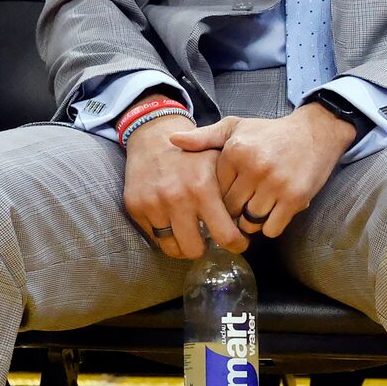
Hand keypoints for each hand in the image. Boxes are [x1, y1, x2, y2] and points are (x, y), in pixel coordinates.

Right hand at [124, 115, 245, 257]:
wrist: (153, 135)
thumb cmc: (193, 152)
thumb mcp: (220, 160)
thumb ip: (236, 187)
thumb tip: (251, 217)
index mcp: (203, 188)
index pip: (225, 235)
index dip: (236, 244)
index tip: (238, 243)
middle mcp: (177, 199)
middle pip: (194, 250)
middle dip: (205, 248)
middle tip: (210, 240)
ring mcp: (153, 205)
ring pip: (172, 249)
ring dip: (183, 245)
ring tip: (192, 234)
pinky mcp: (135, 207)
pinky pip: (154, 238)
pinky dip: (166, 236)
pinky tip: (175, 224)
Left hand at [177, 105, 354, 238]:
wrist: (315, 132)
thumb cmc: (270, 133)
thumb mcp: (235, 127)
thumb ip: (204, 137)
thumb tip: (172, 139)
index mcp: (235, 152)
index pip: (214, 190)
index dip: (219, 196)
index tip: (228, 193)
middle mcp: (254, 167)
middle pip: (230, 209)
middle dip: (234, 211)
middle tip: (242, 205)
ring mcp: (275, 184)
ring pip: (250, 221)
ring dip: (252, 220)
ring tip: (257, 208)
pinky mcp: (295, 198)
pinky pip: (272, 228)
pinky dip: (271, 226)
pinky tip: (273, 212)